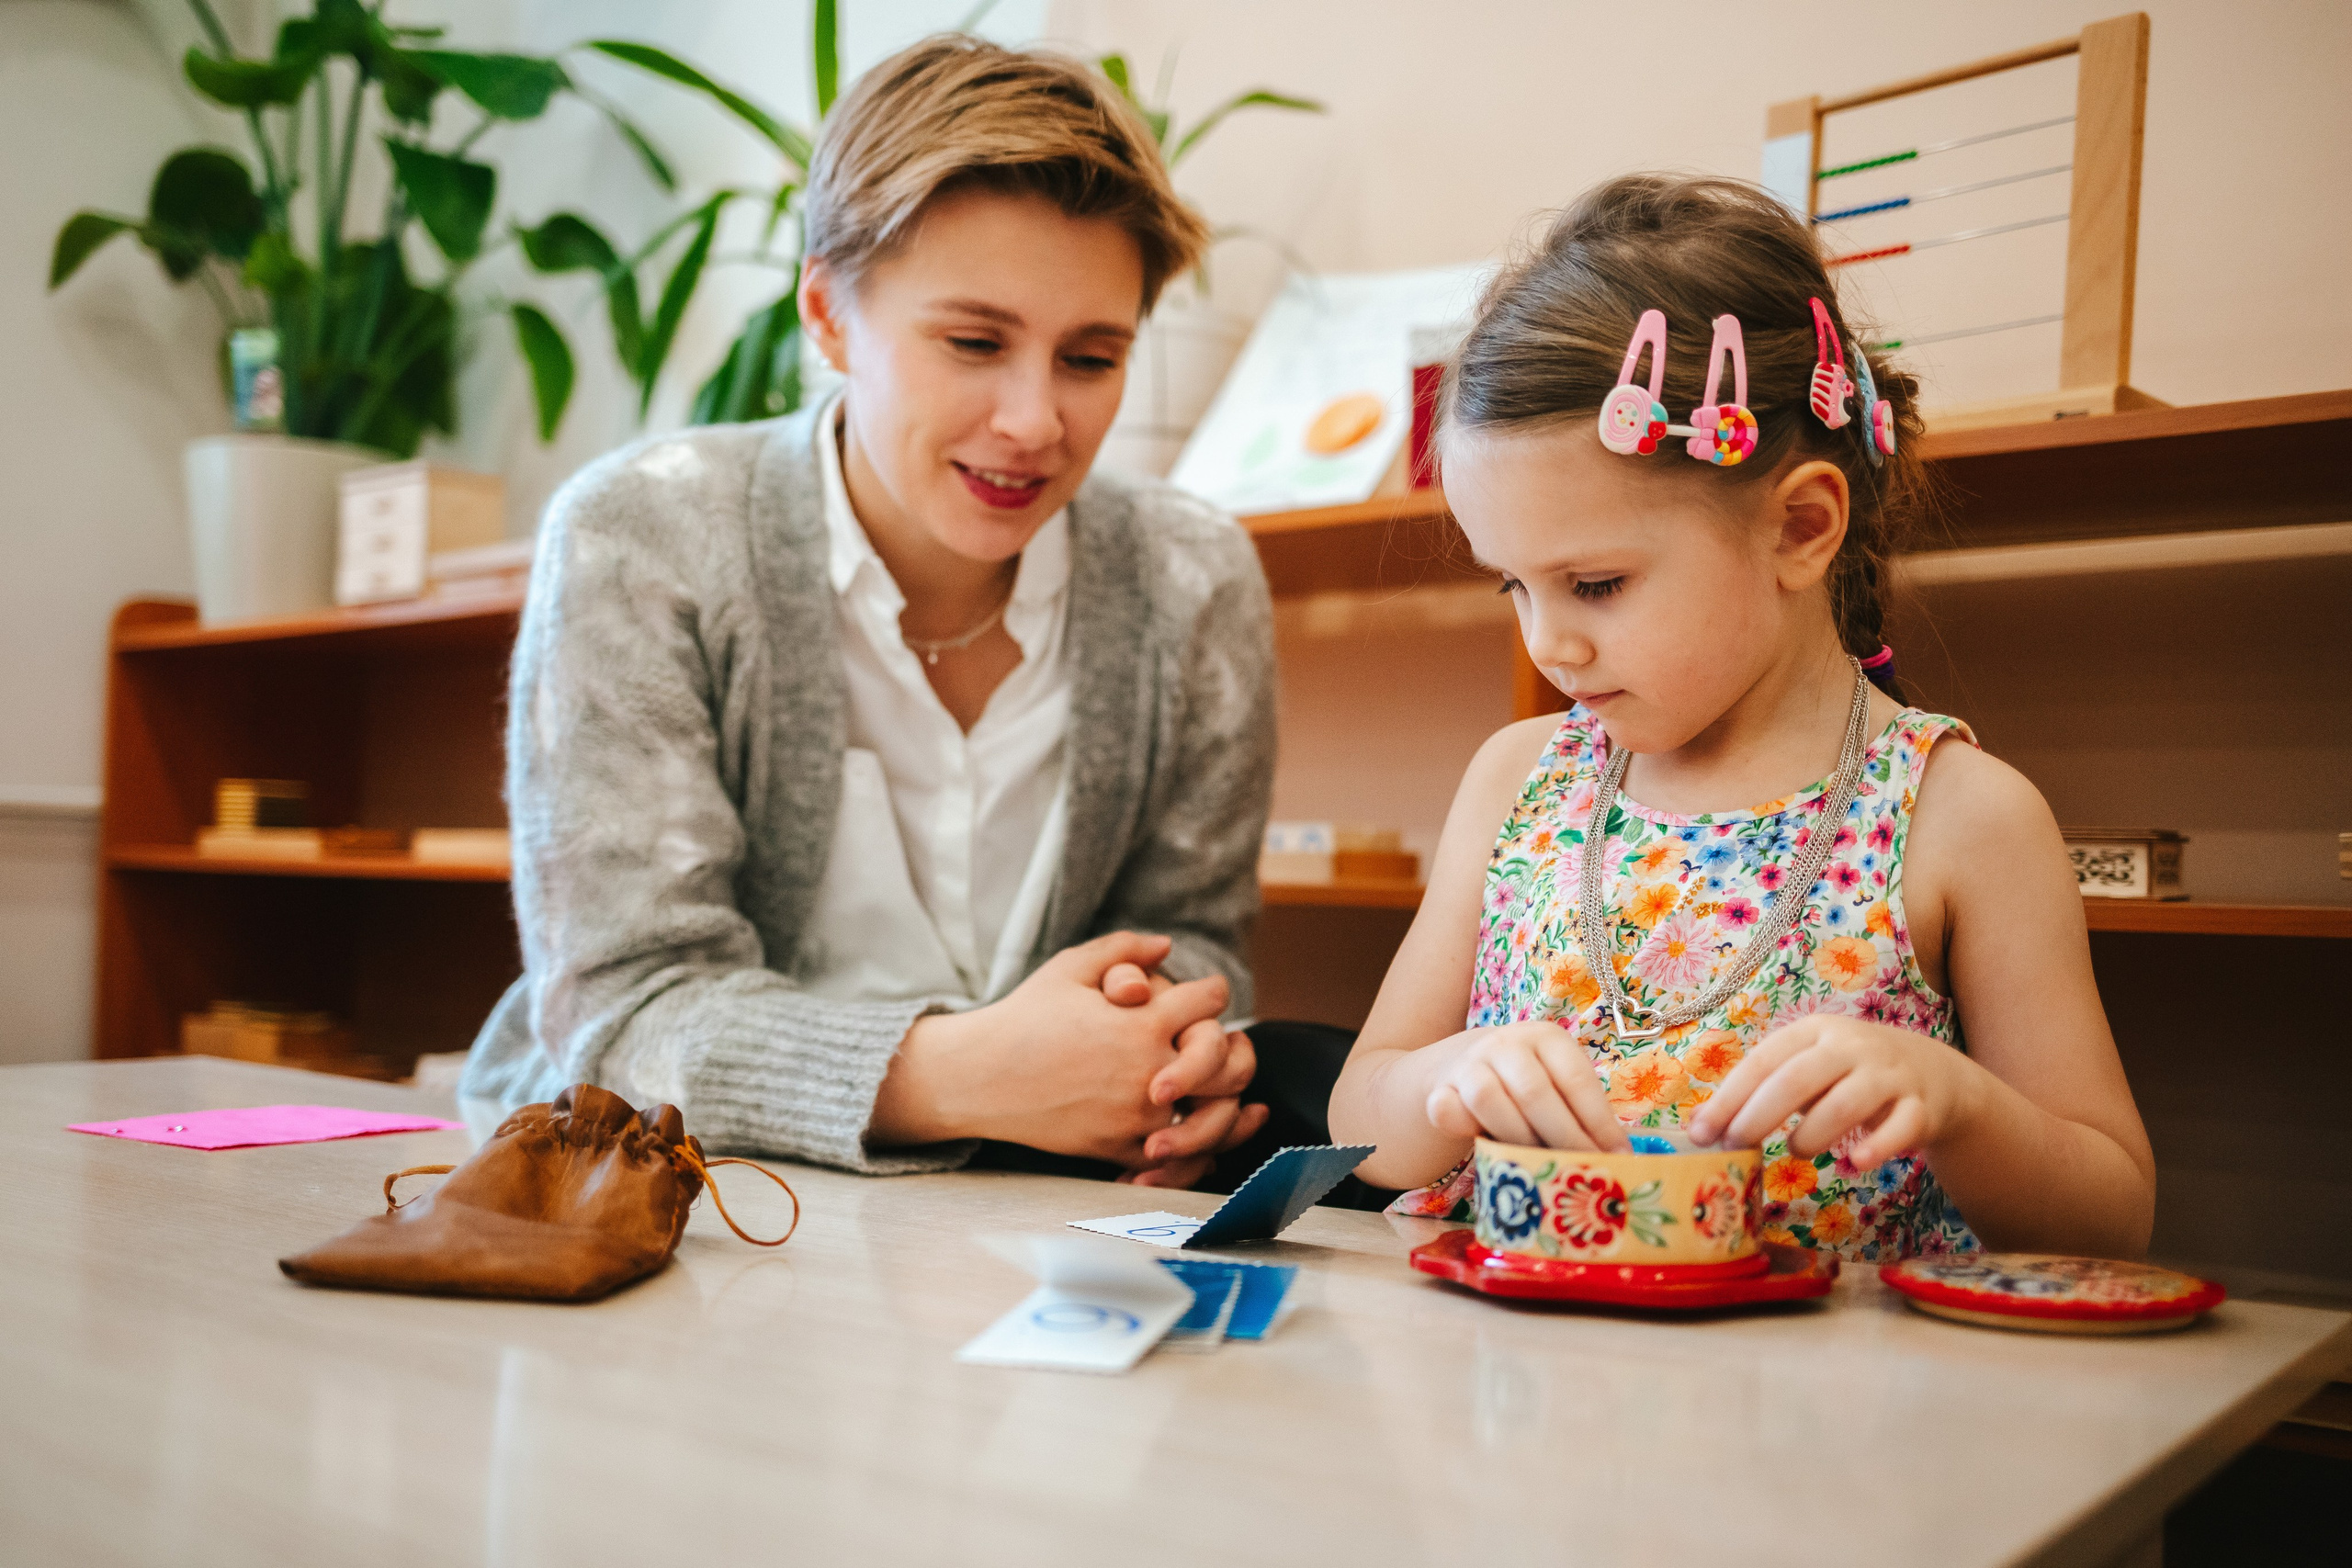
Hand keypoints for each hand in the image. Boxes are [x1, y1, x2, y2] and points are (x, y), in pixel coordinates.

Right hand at [872, 931, 1251, 1167]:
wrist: (979, 1077)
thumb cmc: (1024, 1017)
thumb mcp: (1070, 969)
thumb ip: (1122, 950)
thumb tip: (1167, 947)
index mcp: (1141, 1023)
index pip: (1208, 1001)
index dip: (1212, 992)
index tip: (1208, 994)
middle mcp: (1147, 1070)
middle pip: (1224, 1060)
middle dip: (1232, 1047)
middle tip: (1225, 1043)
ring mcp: (1135, 1114)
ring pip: (1210, 1115)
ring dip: (1224, 1101)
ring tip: (1223, 1091)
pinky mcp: (1118, 1147)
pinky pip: (1174, 1157)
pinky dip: (1190, 1149)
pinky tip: (1194, 1132)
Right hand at [1424, 1022, 1629, 1151]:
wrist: (1462, 1066)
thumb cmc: (1527, 1084)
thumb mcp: (1557, 1083)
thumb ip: (1580, 1113)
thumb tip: (1620, 1158)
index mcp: (1546, 1037)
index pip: (1576, 1080)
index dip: (1598, 1122)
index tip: (1617, 1156)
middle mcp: (1505, 1043)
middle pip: (1534, 1092)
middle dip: (1563, 1138)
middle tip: (1581, 1169)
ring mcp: (1468, 1064)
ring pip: (1488, 1100)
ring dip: (1517, 1138)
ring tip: (1539, 1164)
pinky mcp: (1439, 1089)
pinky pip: (1445, 1110)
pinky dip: (1464, 1130)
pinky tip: (1487, 1150)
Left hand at [1686, 1016, 1976, 1168]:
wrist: (1932, 1072)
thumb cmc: (1848, 1074)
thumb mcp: (1808, 1068)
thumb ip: (1764, 1091)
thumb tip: (1705, 1127)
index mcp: (1813, 1032)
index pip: (1763, 1062)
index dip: (1729, 1099)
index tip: (1701, 1133)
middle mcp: (1850, 1046)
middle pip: (1796, 1080)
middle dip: (1758, 1116)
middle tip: (1734, 1147)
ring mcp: (1888, 1075)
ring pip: (1845, 1104)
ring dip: (1812, 1134)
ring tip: (1797, 1149)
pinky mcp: (1920, 1107)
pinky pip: (1899, 1128)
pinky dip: (1876, 1147)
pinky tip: (1855, 1163)